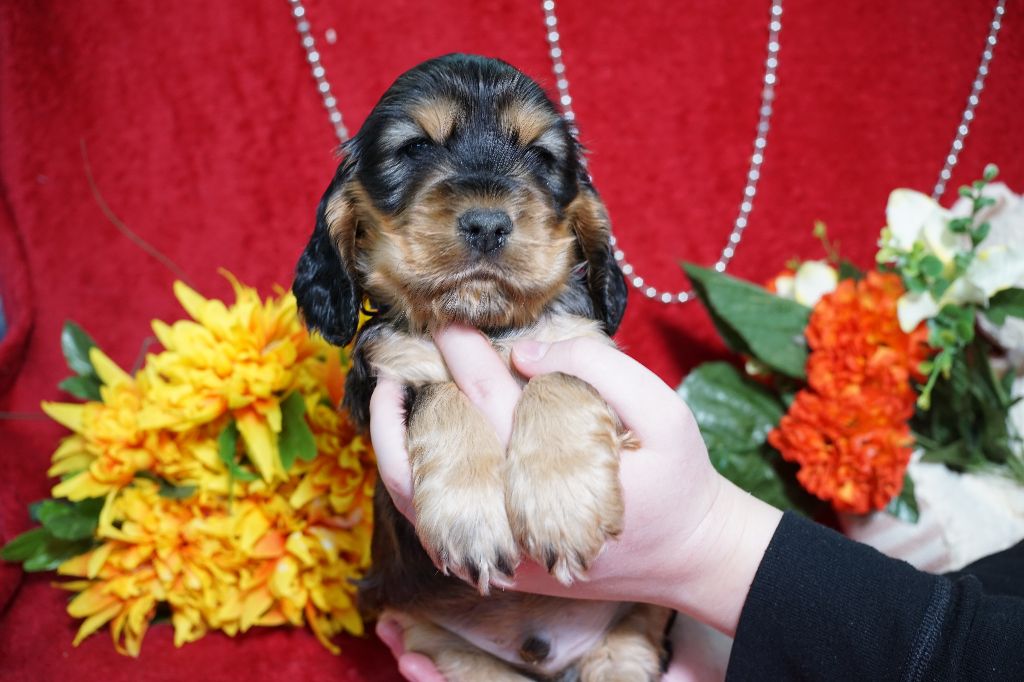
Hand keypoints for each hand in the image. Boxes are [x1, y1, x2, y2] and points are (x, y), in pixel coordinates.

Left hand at [369, 325, 781, 673]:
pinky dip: (412, 478)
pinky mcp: (500, 568)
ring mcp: (503, 555)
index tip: (450, 319)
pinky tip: (409, 437)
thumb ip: (598, 369)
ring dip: (392, 440)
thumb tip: (525, 354)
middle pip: (445, 444)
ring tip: (385, 391)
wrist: (692, 556)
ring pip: (419, 499)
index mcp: (558, 480)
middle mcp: (518, 525)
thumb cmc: (681, 477)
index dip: (465, 356)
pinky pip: (435, 523)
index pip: (492, 404)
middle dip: (424, 383)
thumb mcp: (665, 409)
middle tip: (414, 341)